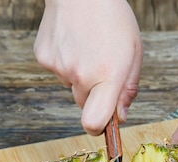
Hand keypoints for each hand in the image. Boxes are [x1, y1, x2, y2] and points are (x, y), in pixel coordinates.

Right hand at [34, 0, 142, 134]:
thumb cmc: (112, 17)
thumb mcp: (133, 52)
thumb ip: (128, 89)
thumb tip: (119, 117)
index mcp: (108, 76)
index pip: (94, 122)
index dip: (97, 128)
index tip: (102, 124)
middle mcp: (80, 75)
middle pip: (83, 104)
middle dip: (93, 93)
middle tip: (100, 66)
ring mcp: (58, 67)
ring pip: (70, 85)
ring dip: (78, 74)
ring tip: (87, 46)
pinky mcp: (44, 58)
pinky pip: (56, 70)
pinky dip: (64, 60)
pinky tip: (72, 40)